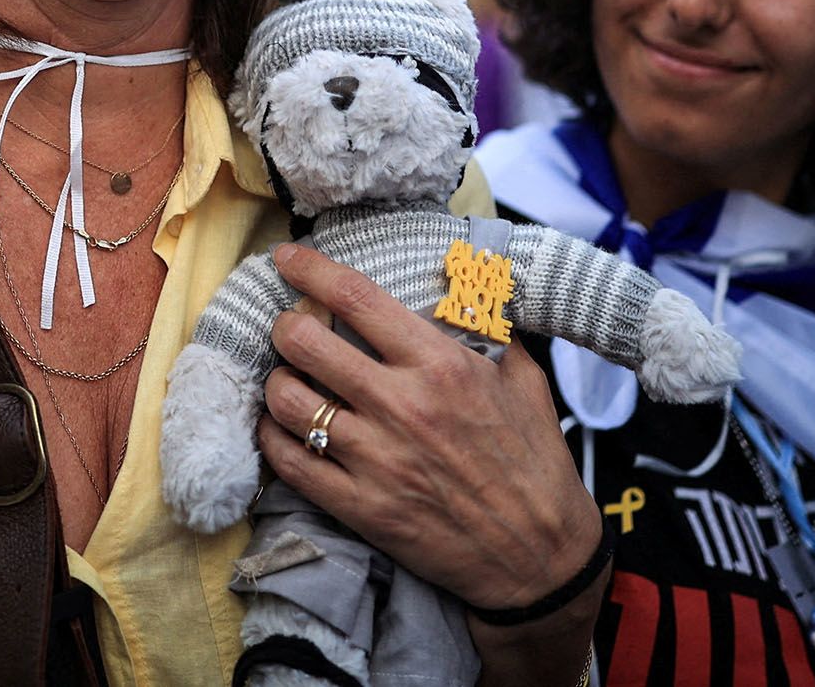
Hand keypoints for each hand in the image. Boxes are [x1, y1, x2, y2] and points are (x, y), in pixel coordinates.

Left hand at [253, 243, 602, 612]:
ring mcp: (377, 460)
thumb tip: (469, 286)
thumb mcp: (525, 380)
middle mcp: (402, 406)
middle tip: (289, 326)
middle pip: (305, 343)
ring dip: (278, 382)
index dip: (311, 269)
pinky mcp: (362, 507)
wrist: (541, 556)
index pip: (357, 299)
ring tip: (287, 379)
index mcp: (441, 366)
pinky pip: (291, 464)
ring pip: (287, 402)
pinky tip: (280, 428)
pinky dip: (274, 439)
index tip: (288, 257)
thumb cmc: (535, 463)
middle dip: (286, 325)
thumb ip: (490, 330)